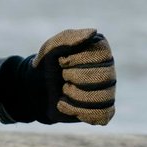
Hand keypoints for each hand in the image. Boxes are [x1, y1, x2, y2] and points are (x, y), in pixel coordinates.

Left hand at [0, 28, 116, 124]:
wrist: (37, 89)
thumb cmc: (47, 65)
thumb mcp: (51, 48)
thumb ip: (69, 38)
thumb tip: (93, 32)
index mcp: (100, 49)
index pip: (102, 54)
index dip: (78, 60)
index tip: (62, 61)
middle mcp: (110, 69)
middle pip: (103, 77)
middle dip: (74, 78)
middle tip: (63, 77)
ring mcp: (109, 90)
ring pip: (101, 97)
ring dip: (74, 95)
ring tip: (64, 90)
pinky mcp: (104, 110)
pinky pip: (100, 114)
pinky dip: (76, 111)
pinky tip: (66, 104)